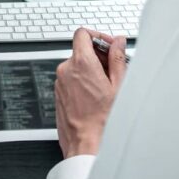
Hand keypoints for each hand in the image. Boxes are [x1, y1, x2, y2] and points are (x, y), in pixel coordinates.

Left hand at [54, 28, 128, 157]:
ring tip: (107, 87)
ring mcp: (60, 83)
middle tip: (114, 70)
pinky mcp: (58, 95)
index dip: (98, 36)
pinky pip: (71, 79)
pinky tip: (96, 97)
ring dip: (92, 70)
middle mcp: (66, 71)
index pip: (82, 33)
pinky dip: (83, 82)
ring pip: (76, 66)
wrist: (87, 145)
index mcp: (81, 64)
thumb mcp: (119, 85)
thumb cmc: (103, 121)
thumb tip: (118, 42)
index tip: (109, 45)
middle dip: (99, 56)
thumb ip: (118, 58)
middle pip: (81, 50)